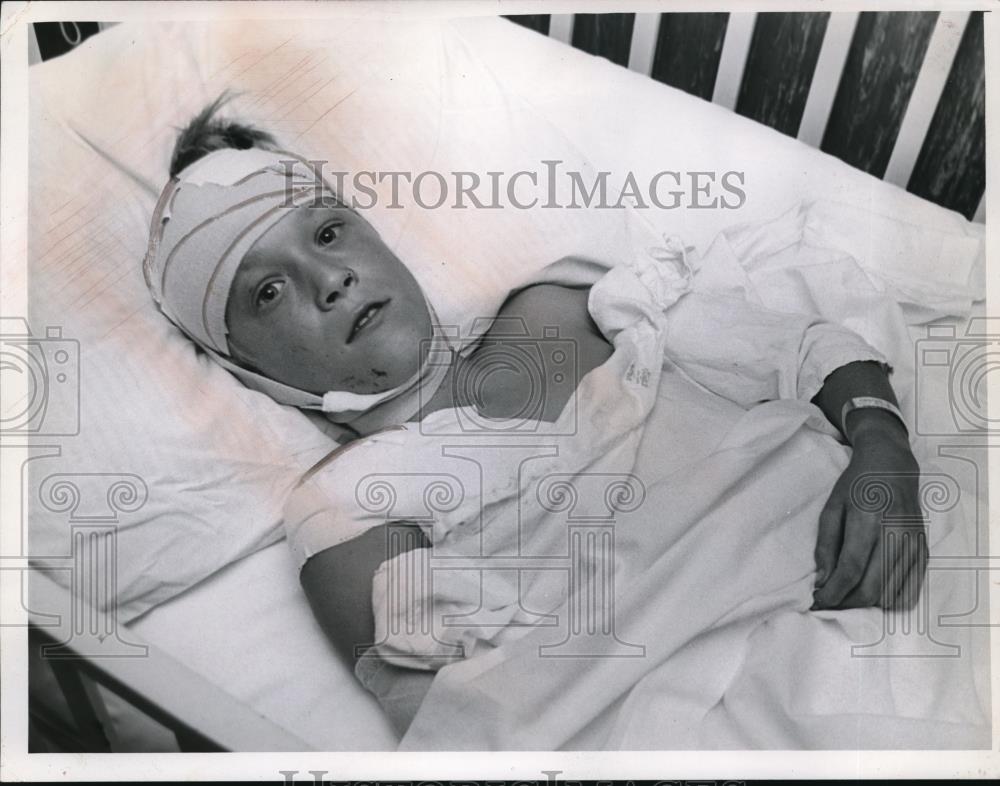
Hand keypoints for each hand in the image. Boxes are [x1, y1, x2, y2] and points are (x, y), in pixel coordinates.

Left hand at [812, 413, 927, 610]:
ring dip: (864, 603)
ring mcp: (914, 544)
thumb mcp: (832, 507)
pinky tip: (871, 592)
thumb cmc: (857, 485)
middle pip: (872, 588)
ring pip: (890, 594)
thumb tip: (822, 582)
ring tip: (846, 595)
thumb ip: (825, 546)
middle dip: (846, 602)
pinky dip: (888, 600)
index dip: (832, 592)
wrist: (893, 466)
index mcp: (868, 519)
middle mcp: (896, 534)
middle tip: (829, 601)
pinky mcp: (925, 551)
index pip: (850, 569)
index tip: (817, 601)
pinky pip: (910, 591)